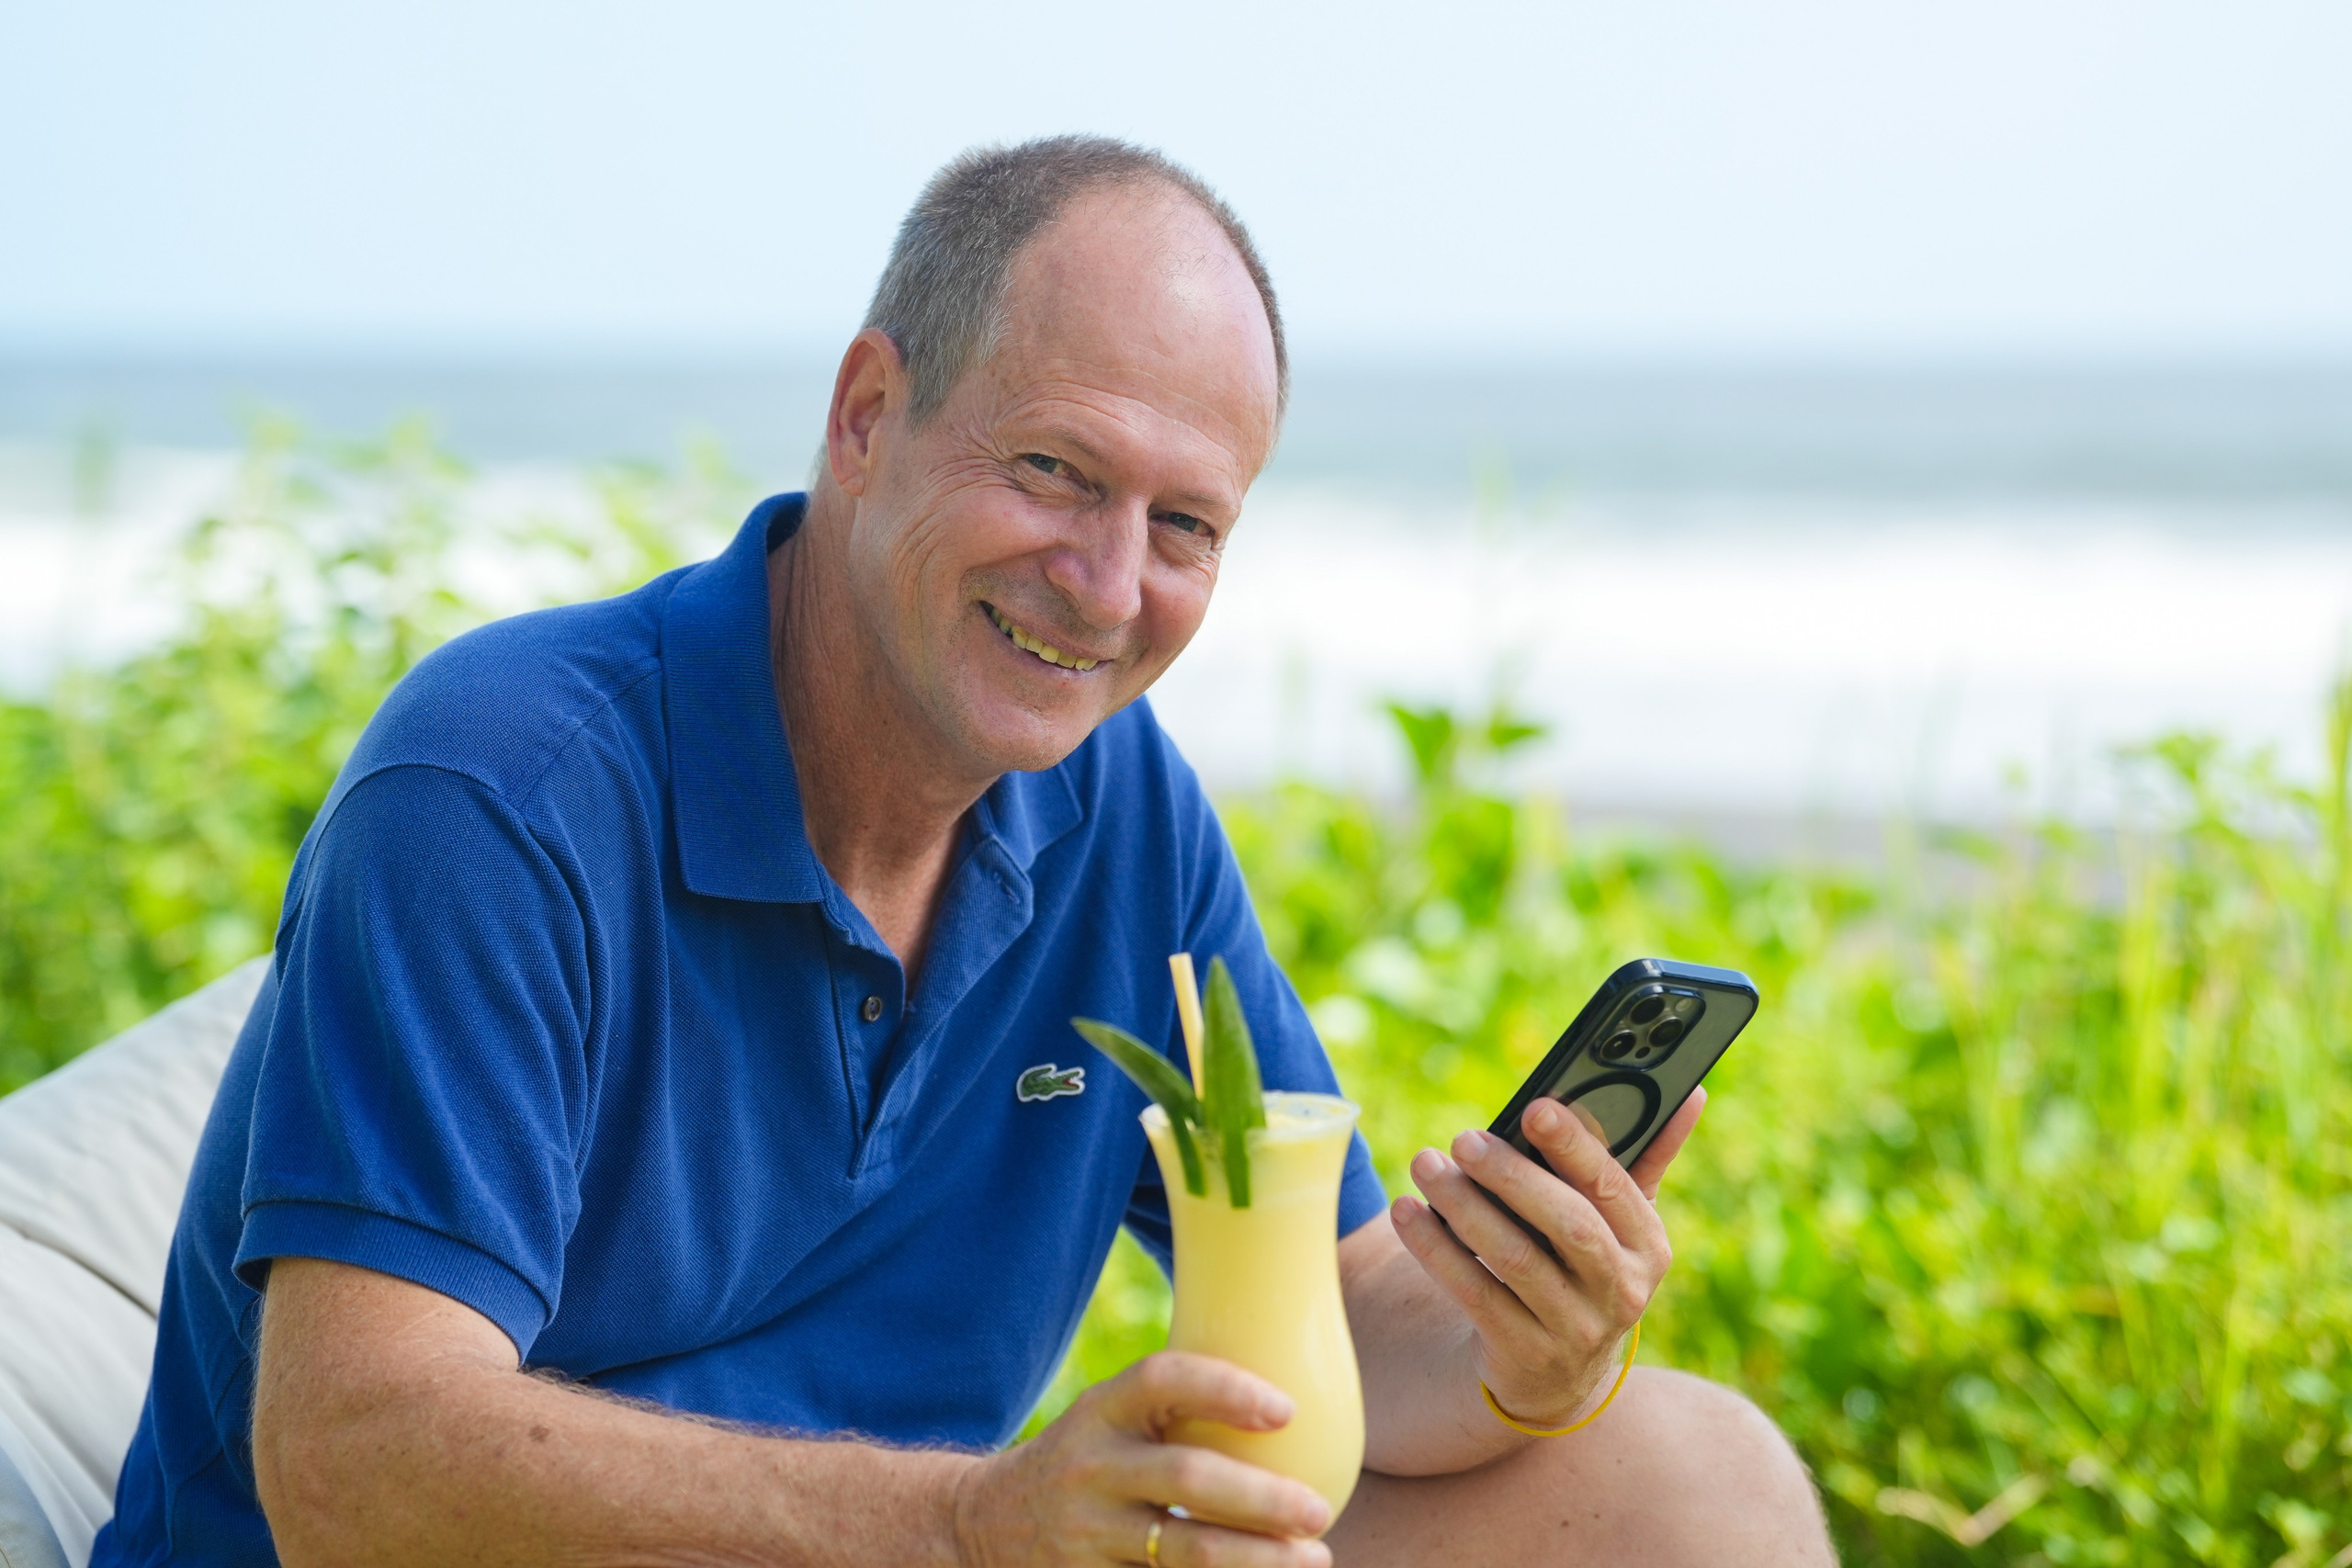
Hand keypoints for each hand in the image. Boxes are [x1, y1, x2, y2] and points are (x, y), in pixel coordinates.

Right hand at [952, 1351, 1333, 1566]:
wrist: (983, 1525)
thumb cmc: (1085, 1463)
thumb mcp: (1109, 1421)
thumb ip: (1174, 1409)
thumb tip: (1292, 1395)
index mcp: (1101, 1412)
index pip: (1160, 1379)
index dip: (1224, 1388)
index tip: (1287, 1409)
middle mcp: (1090, 1469)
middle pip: (1186, 1477)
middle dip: (1262, 1497)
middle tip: (1319, 1510)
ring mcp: (1087, 1534)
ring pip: (1184, 1551)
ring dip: (1259, 1560)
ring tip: (1314, 1558)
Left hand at [1388, 1087, 1705, 1428]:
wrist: (1555, 1371)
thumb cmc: (1584, 1265)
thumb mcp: (1620, 1222)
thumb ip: (1648, 1155)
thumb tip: (1691, 1091)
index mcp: (1649, 1245)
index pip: (1614, 1187)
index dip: (1576, 1147)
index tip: (1535, 1108)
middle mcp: (1623, 1291)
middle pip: (1567, 1225)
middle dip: (1512, 1177)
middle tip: (1463, 1140)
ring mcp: (1576, 1329)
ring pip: (1515, 1260)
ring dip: (1464, 1208)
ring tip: (1427, 1166)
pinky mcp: (1525, 1354)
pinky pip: (1475, 1295)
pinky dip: (1437, 1251)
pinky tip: (1409, 1214)